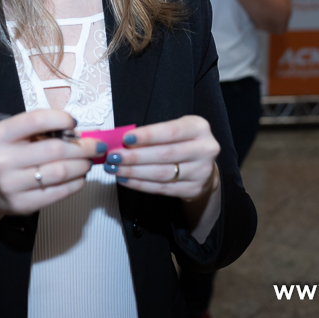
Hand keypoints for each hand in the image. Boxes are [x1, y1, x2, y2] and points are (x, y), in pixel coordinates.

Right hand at [0, 110, 103, 217]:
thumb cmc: (6, 156)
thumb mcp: (12, 136)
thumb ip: (39, 130)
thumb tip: (78, 132)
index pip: (36, 120)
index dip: (61, 119)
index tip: (74, 123)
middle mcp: (2, 159)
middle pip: (54, 149)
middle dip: (83, 146)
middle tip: (96, 146)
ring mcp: (10, 185)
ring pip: (60, 172)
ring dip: (82, 165)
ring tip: (88, 162)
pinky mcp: (22, 204)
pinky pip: (59, 192)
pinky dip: (76, 183)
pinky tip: (80, 177)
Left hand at [103, 115, 219, 202]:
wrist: (204, 167)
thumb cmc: (183, 143)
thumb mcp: (175, 130)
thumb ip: (153, 134)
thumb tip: (122, 141)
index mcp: (199, 128)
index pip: (171, 132)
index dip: (147, 136)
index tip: (125, 138)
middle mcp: (205, 149)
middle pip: (164, 154)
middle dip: (134, 156)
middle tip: (113, 157)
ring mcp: (201, 172)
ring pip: (161, 173)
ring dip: (133, 172)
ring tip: (114, 169)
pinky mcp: (194, 189)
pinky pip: (162, 188)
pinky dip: (140, 184)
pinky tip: (125, 179)